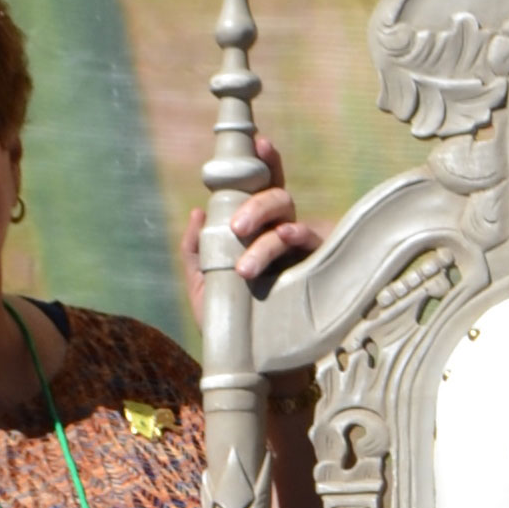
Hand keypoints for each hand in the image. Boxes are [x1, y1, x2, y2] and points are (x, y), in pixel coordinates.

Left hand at [177, 137, 320, 313]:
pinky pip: (311, 247)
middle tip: (235, 228)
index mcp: (255, 232)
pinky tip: (281, 249)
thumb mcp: (204, 288)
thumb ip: (195, 251)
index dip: (263, 162)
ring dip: (268, 237)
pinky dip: (296, 241)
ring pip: (290, 222)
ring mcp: (299, 255)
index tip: (258, 140)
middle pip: (277, 198)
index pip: (260, 189)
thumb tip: (197, 212)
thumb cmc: (230, 325)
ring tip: (245, 269)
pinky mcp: (313, 274)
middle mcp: (280, 236)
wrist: (253, 367)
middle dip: (257, 205)